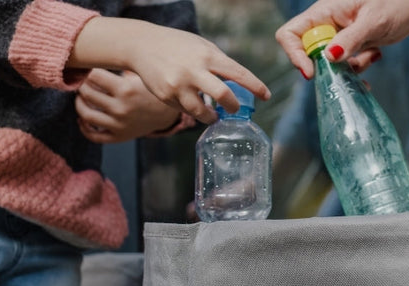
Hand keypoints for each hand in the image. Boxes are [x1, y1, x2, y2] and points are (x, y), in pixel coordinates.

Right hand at [71, 18, 270, 124]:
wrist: (142, 45)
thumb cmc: (178, 45)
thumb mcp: (202, 46)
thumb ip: (219, 63)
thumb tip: (239, 84)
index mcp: (208, 55)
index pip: (238, 73)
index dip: (255, 87)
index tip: (266, 96)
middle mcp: (194, 71)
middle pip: (223, 95)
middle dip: (233, 106)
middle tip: (234, 109)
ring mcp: (179, 85)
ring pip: (202, 112)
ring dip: (211, 117)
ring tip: (214, 115)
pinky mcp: (166, 96)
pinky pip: (185, 111)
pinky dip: (192, 110)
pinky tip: (191, 103)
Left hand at [76, 69, 190, 143]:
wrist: (168, 113)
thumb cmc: (150, 89)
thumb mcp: (140, 74)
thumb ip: (122, 63)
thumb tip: (98, 48)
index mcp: (126, 90)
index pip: (93, 77)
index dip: (87, 70)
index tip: (86, 67)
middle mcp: (121, 108)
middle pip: (87, 94)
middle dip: (81, 85)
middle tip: (82, 80)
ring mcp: (119, 125)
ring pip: (86, 114)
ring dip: (79, 104)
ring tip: (81, 97)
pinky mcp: (119, 136)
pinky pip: (94, 135)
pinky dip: (84, 127)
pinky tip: (83, 118)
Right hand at [276, 0, 408, 78]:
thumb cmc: (398, 2)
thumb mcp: (375, 20)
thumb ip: (351, 39)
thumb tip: (328, 57)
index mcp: (325, 12)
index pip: (291, 34)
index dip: (296, 55)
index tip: (313, 72)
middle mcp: (328, 23)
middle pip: (308, 52)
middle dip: (326, 67)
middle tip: (350, 67)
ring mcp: (340, 34)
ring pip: (328, 62)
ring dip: (347, 69)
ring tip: (371, 57)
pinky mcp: (353, 44)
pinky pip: (345, 63)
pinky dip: (358, 68)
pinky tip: (375, 56)